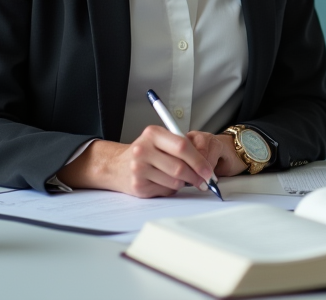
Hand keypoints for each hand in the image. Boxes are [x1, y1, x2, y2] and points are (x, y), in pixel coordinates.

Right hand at [57, 126, 243, 197]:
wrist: (116, 166)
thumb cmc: (146, 152)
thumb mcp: (160, 140)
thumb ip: (181, 146)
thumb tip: (206, 164)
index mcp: (153, 134)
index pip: (182, 146)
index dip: (199, 160)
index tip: (208, 169)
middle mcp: (143, 150)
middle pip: (179, 167)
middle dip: (196, 176)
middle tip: (204, 180)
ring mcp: (138, 169)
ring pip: (174, 181)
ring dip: (183, 183)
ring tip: (179, 178)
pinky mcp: (138, 186)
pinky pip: (165, 191)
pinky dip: (171, 189)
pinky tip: (164, 182)